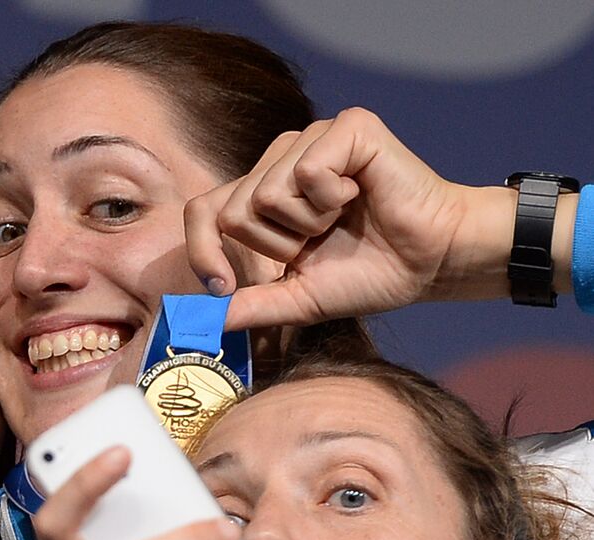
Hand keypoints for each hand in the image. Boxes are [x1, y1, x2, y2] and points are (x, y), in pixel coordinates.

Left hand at [185, 108, 518, 329]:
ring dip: (308, 224)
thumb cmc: (369, 275)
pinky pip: (307, 171)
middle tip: (319, 243)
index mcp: (262, 194)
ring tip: (341, 219)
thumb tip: (202, 319)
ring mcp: (312, 137)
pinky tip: (359, 196)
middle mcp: (281, 159)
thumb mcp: (297, 299)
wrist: (431, 262)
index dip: (202, 251)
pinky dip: (333, 200)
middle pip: (234, 211)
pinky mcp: (346, 126)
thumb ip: (251, 306)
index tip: (223, 287)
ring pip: (267, 194)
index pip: (202, 211)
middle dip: (277, 246)